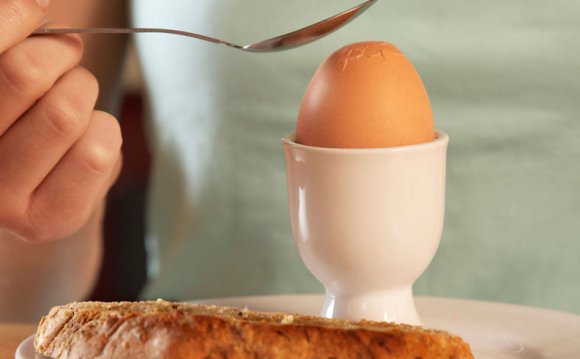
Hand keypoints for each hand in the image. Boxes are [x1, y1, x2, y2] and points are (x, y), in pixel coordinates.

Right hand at [0, 0, 121, 241]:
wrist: (38, 199)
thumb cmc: (21, 126)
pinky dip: (106, 132)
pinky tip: (90, 142)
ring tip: (77, 103)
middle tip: (67, 60)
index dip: (15, 17)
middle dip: (60, 56)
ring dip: (84, 94)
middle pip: (24, 73)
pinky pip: (97, 152)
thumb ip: (10, 47)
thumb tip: (33, 5)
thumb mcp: (9, 85)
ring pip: (65, 111)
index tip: (37, 9)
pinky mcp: (45, 221)